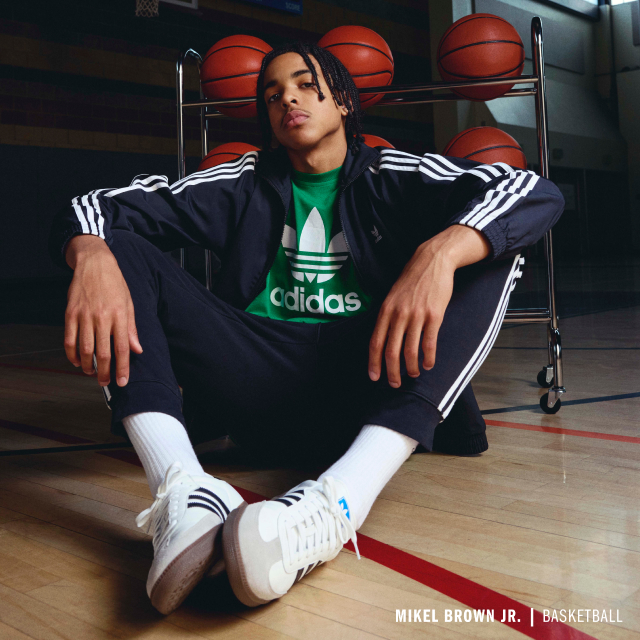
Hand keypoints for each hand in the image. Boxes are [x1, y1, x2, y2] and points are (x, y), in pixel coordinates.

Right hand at [64, 235, 142, 386]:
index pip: (122, 349)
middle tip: (106, 382)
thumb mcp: (130, 304)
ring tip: (91, 373)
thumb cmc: (114, 283)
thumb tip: (137, 349)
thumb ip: (132, 329)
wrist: (95, 264)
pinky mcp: (70, 313)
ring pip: (84, 349)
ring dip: (87, 366)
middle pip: (103, 353)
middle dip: (104, 372)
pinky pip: (69, 339)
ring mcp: (84, 316)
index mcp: (120, 316)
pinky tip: (76, 360)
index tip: (122, 381)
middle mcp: (102, 317)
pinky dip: (72, 354)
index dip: (122, 368)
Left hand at [368, 225, 489, 386]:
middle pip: (391, 351)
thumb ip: (387, 316)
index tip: (374, 376)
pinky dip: (428, 358)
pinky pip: (429, 343)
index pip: (375, 342)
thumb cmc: (412, 279)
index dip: (374, 362)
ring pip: (410, 350)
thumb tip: (383, 339)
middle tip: (394, 384)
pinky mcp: (435, 315)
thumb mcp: (392, 296)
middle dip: (391, 372)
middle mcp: (398, 314)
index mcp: (385, 310)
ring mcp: (417, 315)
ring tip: (412, 375)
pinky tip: (428, 364)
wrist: (433, 260)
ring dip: (410, 368)